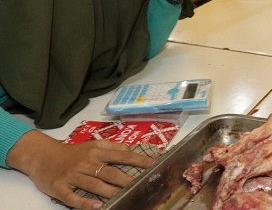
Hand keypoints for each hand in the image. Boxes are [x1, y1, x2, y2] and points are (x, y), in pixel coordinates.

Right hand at [6, 130, 153, 209]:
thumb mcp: (92, 144)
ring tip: (124, 196)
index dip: (138, 160)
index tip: (153, 165)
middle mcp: (86, 163)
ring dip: (109, 192)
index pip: (121, 155)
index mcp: (96, 151)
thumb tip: (131, 150)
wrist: (41, 155)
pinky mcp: (59, 187)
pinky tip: (98, 206)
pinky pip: (73, 197)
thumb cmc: (71, 152)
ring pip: (94, 185)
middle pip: (109, 172)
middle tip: (141, 185)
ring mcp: (72, 176)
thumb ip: (112, 147)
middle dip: (126, 179)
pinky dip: (85, 203)